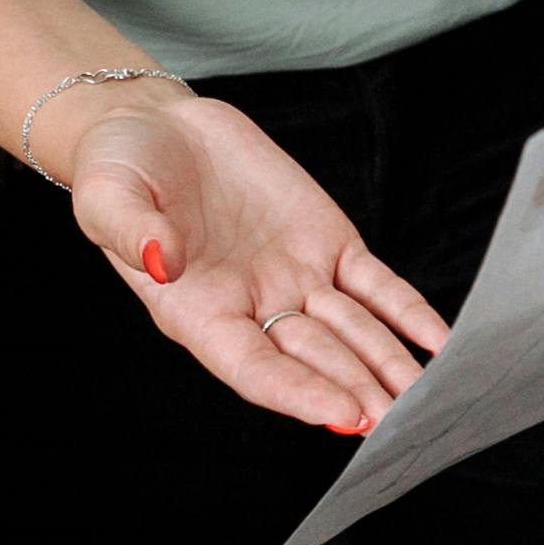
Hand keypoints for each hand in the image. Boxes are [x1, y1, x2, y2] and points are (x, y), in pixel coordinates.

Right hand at [61, 91, 449, 432]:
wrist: (154, 127)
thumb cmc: (118, 170)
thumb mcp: (106, 196)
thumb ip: (130, 230)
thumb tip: (161, 259)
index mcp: (199, 315)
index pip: (257, 369)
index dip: (301, 393)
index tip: (342, 413)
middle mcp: (253, 309)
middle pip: (315, 360)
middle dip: (358, 387)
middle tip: (401, 417)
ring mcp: (295, 278)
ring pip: (353, 331)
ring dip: (390, 364)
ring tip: (429, 394)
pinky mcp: (325, 242)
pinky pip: (375, 286)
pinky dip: (407, 312)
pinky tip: (437, 342)